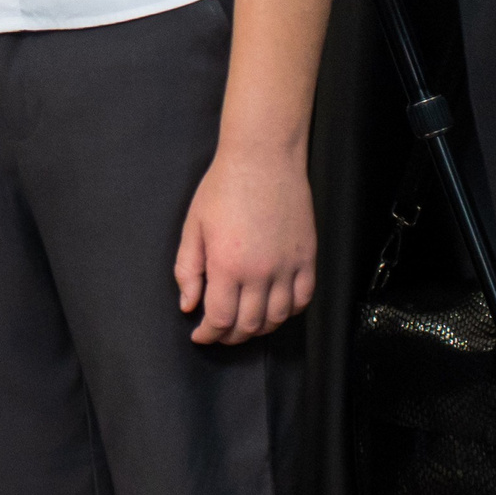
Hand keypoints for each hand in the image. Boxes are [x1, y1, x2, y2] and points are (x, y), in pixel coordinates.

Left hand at [175, 144, 315, 343]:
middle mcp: (260, 272)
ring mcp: (287, 266)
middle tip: (219, 332)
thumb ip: (188, 269)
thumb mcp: (193, 225)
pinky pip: (303, 300)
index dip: (207, 334)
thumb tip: (188, 305)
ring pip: (276, 318)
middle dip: (229, 336)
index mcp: (226, 265)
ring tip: (244, 324)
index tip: (200, 334)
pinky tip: (274, 308)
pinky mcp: (308, 258)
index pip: (219, 318)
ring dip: (258, 329)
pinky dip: (288, 312)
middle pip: (248, 325)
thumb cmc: (224, 187)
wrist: (262, 158)